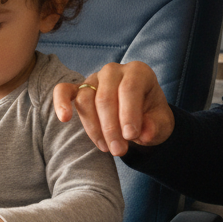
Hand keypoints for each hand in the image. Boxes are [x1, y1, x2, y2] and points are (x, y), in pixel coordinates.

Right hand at [53, 61, 174, 156]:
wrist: (140, 117)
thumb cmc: (151, 117)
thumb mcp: (161, 123)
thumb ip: (155, 127)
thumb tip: (144, 134)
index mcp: (138, 72)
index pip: (129, 88)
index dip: (128, 113)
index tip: (130, 136)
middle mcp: (114, 70)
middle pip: (105, 97)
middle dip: (111, 127)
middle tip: (119, 150)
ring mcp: (93, 79)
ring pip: (86, 100)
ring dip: (94, 127)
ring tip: (106, 148)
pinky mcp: (78, 89)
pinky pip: (63, 91)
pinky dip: (61, 102)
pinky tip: (64, 118)